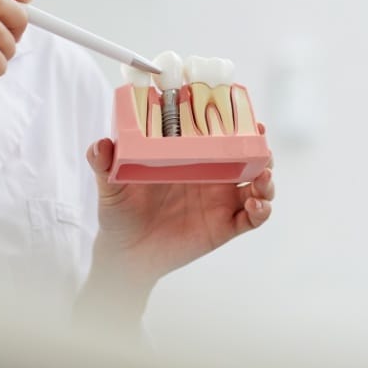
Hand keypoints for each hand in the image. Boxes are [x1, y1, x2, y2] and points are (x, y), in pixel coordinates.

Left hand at [86, 124, 274, 290]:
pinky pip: (252, 217)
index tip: (244, 113)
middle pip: (247, 156)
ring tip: (262, 177)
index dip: (236, 123)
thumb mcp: (111, 185)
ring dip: (267, 178)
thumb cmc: (120, 213)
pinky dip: (262, 209)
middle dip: (260, 148)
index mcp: (189, 158)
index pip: (219, 135)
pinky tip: (255, 204)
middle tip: (261, 142)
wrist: (126, 254)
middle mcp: (210, 176)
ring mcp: (220, 200)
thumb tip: (100, 144)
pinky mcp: (225, 226)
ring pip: (257, 184)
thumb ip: (104, 164)